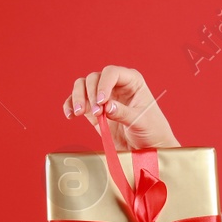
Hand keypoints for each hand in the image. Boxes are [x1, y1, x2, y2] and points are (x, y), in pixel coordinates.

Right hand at [63, 65, 177, 150]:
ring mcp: (103, 97)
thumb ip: (123, 113)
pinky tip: (70, 115)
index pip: (112, 73)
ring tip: (78, 113)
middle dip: (90, 94)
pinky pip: (77, 101)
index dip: (103, 84)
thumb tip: (106, 106)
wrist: (148, 148)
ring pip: (82, 86)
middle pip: (94, 78)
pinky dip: (70, 105)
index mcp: (131, 81)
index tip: (101, 102)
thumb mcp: (141, 121)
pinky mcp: (93, 110)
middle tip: (96, 113)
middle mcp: (115, 85)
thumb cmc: (152, 131)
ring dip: (78, 98)